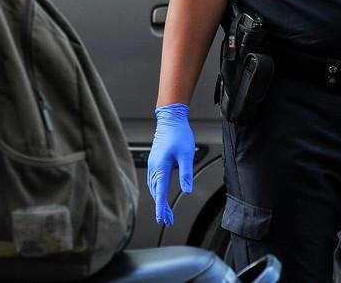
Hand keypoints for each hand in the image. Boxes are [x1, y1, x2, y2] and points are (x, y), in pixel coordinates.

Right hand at [146, 103, 193, 225]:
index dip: (161, 208)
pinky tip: (161, 193)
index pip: (160, 193)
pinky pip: (153, 180)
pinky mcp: (154, 161)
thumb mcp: (187, 155)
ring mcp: (153, 164)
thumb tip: (187, 191)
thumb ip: (186, 174)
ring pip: (153, 187)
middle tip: (168, 221)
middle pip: (156, 192)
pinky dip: (156, 190)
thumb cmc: (179, 135)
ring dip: (159, 200)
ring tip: (166, 212)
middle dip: (161, 208)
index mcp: (161, 167)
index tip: (162, 220)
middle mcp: (154, 167)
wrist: (170, 119)